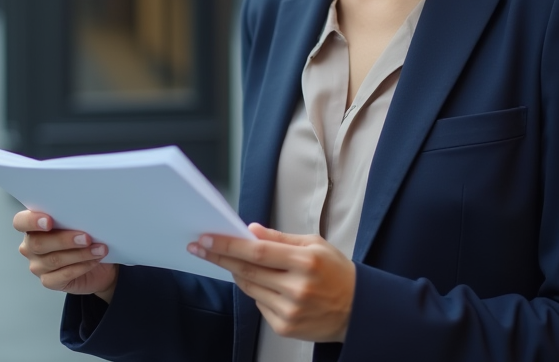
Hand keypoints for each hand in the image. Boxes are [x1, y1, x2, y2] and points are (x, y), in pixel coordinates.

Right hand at [14, 210, 118, 301]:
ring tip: (99, 249)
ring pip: (54, 260)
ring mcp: (38, 266)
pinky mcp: (49, 281)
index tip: (49, 221)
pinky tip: (94, 260)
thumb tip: (83, 212)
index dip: (31, 221)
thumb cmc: (82, 239)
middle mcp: (30, 247)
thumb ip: (71, 218)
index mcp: (32, 227)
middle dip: (64, 240)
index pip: (20, 222)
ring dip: (80, 253)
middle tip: (86, 237)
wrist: (96, 265)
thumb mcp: (76, 224)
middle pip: (38, 243)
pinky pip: (63, 275)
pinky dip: (81, 266)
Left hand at [189, 224, 354, 342]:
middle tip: (200, 247)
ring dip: (236, 273)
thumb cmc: (337, 273)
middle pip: (247, 270)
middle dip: (220, 257)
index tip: (207, 238)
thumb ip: (280, 238)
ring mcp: (290, 310)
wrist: (358, 310)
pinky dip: (255, 291)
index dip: (228, 245)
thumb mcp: (315, 245)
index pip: (257, 251)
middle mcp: (297, 288)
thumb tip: (251, 230)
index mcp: (305, 262)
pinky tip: (266, 284)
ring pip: (249, 288)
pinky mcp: (285, 327)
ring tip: (232, 262)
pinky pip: (259, 305)